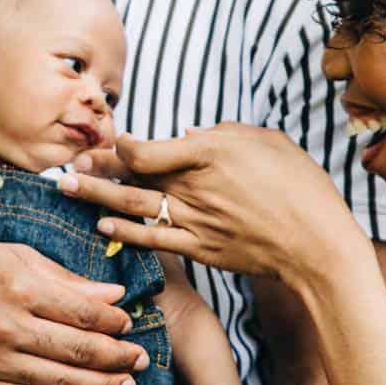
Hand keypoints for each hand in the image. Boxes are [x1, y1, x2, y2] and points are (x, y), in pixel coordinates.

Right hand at [0, 242, 148, 384]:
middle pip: (78, 350)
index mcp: (18, 286)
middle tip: (141, 361)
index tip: (130, 324)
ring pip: (59, 382)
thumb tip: (110, 293)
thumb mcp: (5, 254)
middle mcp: (8, 326)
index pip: (83, 311)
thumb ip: (60, 277)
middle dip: (116, 358)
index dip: (113, 322)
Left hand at [57, 124, 372, 290]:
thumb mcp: (266, 141)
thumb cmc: (300, 185)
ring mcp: (196, 221)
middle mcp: (196, 187)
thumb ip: (222, 134)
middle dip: (95, 169)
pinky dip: (125, 234)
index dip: (122, 145)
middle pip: (132, 176)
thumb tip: (185, 136)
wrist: (319, 245)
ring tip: (67, 189)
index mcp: (211, 153)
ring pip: (134, 207)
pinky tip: (103, 226)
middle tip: (66, 165)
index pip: (147, 148)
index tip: (112, 141)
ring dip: (96, 198)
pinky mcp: (201, 250)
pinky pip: (153, 240)